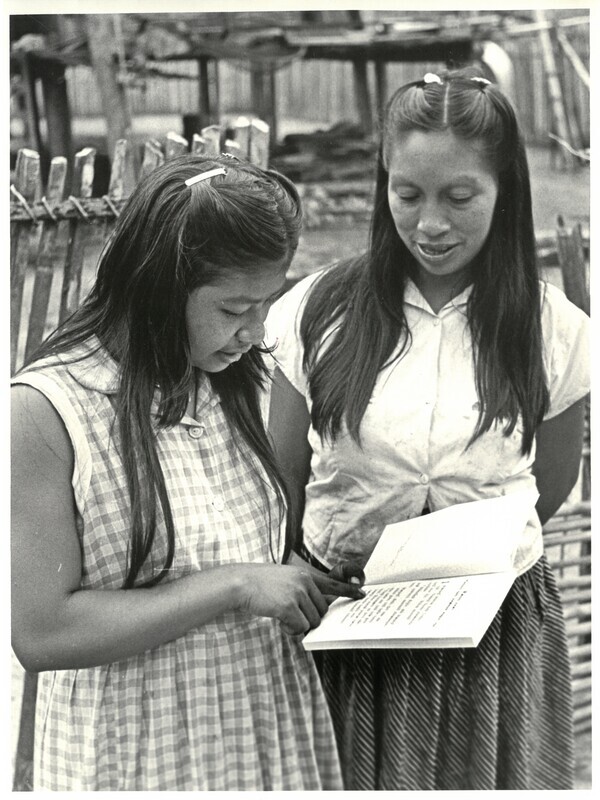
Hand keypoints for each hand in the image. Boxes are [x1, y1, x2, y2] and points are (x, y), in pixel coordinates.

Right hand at [236, 564, 364, 635]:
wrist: (241, 582)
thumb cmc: (261, 583)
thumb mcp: (285, 579)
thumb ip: (302, 590)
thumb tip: (317, 610)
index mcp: (305, 574)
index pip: (332, 583)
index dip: (348, 591)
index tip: (363, 594)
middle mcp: (304, 582)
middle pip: (322, 611)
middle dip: (310, 618)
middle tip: (292, 616)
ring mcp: (297, 593)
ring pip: (312, 621)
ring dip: (299, 625)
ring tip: (283, 616)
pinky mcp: (288, 606)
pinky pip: (300, 627)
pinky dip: (291, 629)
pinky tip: (280, 621)